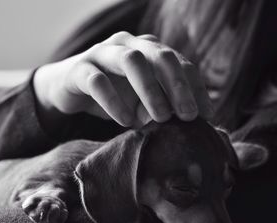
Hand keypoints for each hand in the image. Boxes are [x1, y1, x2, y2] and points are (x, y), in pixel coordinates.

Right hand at [34, 32, 213, 127]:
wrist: (69, 90)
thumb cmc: (114, 95)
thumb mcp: (143, 101)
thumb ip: (164, 106)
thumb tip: (192, 124)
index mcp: (149, 50)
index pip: (180, 63)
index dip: (196, 88)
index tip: (207, 115)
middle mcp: (129, 45)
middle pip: (160, 56)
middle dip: (178, 86)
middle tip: (188, 116)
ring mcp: (103, 53)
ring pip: (131, 61)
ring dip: (149, 90)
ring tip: (161, 118)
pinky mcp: (80, 68)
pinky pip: (97, 81)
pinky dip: (114, 101)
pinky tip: (125, 121)